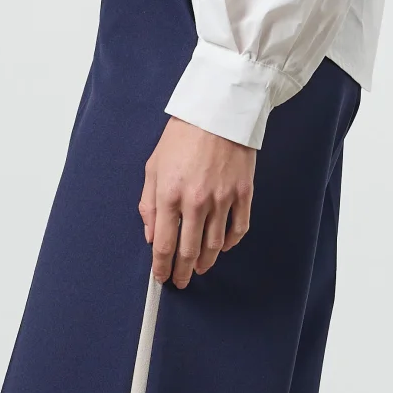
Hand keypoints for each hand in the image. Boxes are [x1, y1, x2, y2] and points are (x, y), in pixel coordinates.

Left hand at [140, 118, 255, 288]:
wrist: (218, 110)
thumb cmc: (182, 135)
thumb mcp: (153, 166)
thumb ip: (149, 203)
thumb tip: (151, 235)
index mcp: (170, 195)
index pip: (164, 244)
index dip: (162, 267)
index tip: (161, 277)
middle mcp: (196, 202)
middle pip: (189, 251)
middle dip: (182, 272)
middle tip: (180, 282)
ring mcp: (223, 199)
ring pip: (215, 245)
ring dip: (205, 262)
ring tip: (199, 268)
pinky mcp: (243, 193)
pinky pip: (239, 228)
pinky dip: (231, 243)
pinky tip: (223, 247)